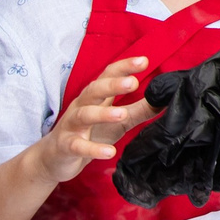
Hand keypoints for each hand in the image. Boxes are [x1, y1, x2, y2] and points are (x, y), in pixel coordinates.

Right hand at [31, 57, 152, 186]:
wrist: (53, 159)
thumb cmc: (90, 133)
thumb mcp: (119, 121)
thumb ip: (140, 110)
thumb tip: (165, 99)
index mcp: (94, 97)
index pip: (108, 75)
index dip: (124, 67)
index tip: (144, 61)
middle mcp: (81, 107)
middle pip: (94, 90)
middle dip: (112, 85)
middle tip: (133, 82)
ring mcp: (71, 126)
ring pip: (84, 115)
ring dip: (102, 113)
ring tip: (121, 114)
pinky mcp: (65, 146)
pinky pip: (77, 146)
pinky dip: (92, 149)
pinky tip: (109, 152)